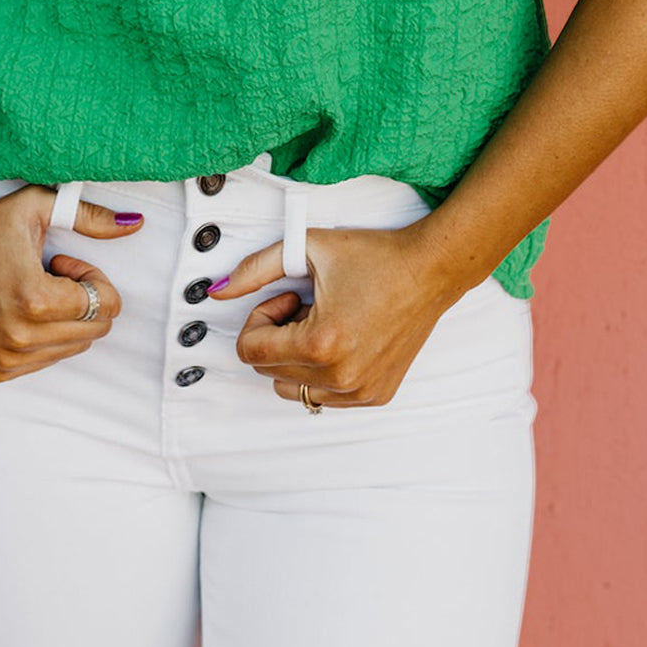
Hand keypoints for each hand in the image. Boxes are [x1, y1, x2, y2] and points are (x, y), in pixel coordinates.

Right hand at [0, 185, 144, 383]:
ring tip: (34, 291)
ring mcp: (7, 358)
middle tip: (52, 275)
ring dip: (66, 317)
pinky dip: (47, 335)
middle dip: (84, 298)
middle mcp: (20, 337)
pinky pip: (50, 359)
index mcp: (35, 300)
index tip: (64, 262)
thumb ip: (91, 217)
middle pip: (97, 328)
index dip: (93, 278)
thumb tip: (135, 225)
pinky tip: (21, 309)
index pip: (107, 304)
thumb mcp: (39, 208)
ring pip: (76, 346)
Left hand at [206, 218, 466, 407]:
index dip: (260, 318)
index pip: (250, 351)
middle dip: (277, 335)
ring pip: (292, 389)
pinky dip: (322, 371)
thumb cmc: (374, 256)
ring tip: (325, 323)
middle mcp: (340, 377)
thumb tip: (217, 290)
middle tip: (307, 304)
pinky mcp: (375, 396)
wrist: (430, 270)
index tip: (287, 296)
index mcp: (320, 344)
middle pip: (268, 371)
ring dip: (296, 358)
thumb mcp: (307, 249)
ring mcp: (360, 392)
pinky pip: (324, 397)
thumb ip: (255, 269)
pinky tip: (345, 337)